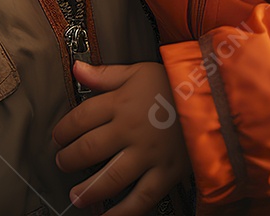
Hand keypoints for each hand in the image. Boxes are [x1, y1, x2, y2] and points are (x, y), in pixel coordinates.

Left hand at [52, 60, 190, 213]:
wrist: (212, 98)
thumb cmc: (172, 84)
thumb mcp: (137, 71)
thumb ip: (104, 74)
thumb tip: (76, 68)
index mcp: (121, 103)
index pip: (82, 118)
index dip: (64, 130)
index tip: (57, 137)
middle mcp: (131, 131)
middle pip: (90, 149)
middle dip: (70, 159)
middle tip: (62, 163)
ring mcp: (148, 155)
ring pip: (110, 177)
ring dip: (88, 189)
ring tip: (76, 195)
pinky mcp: (165, 174)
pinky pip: (141, 199)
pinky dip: (122, 212)